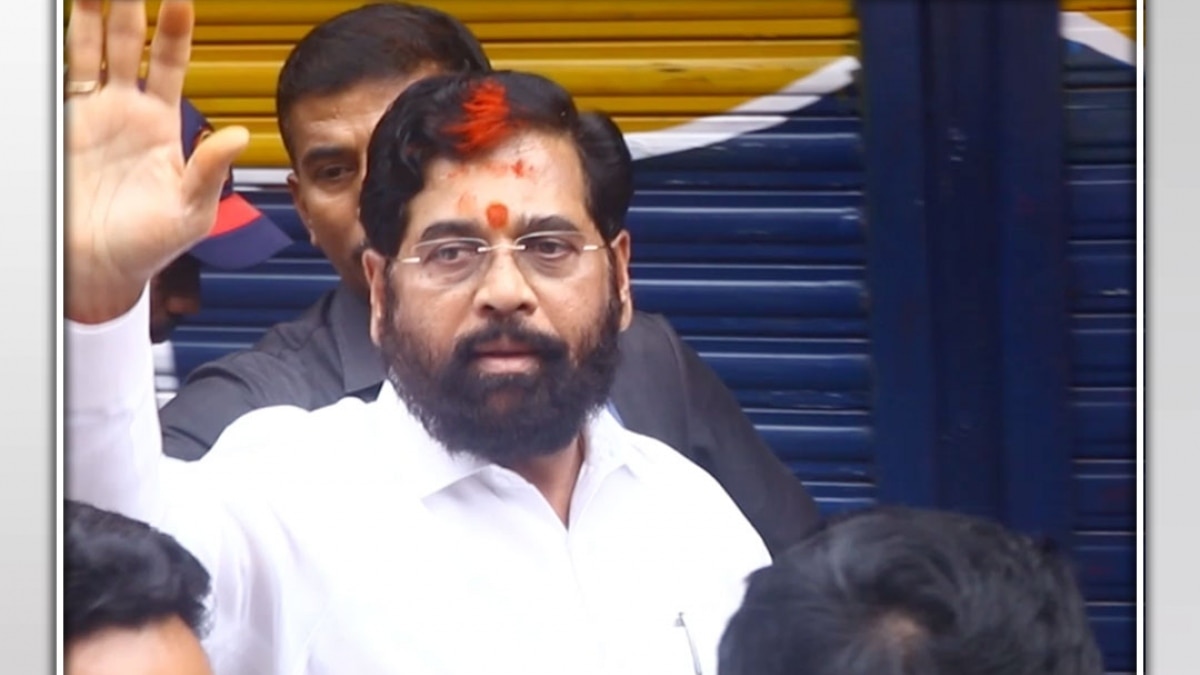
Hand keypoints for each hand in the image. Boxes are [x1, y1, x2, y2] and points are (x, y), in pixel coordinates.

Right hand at [65, 0, 247, 323]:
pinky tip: (62, 18)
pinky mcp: (65, 125)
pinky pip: (64, 76)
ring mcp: (92, 114)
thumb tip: (242, 135)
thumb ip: (211, 169)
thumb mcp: (193, 209)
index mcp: (163, 125)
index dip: (174, 30)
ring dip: (92, 12)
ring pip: (91, 49)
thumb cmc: (151, 243)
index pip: (169, 64)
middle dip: (128, 4)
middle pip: (128, 42)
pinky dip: (62, 46)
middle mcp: (127, 111)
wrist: (103, 267)